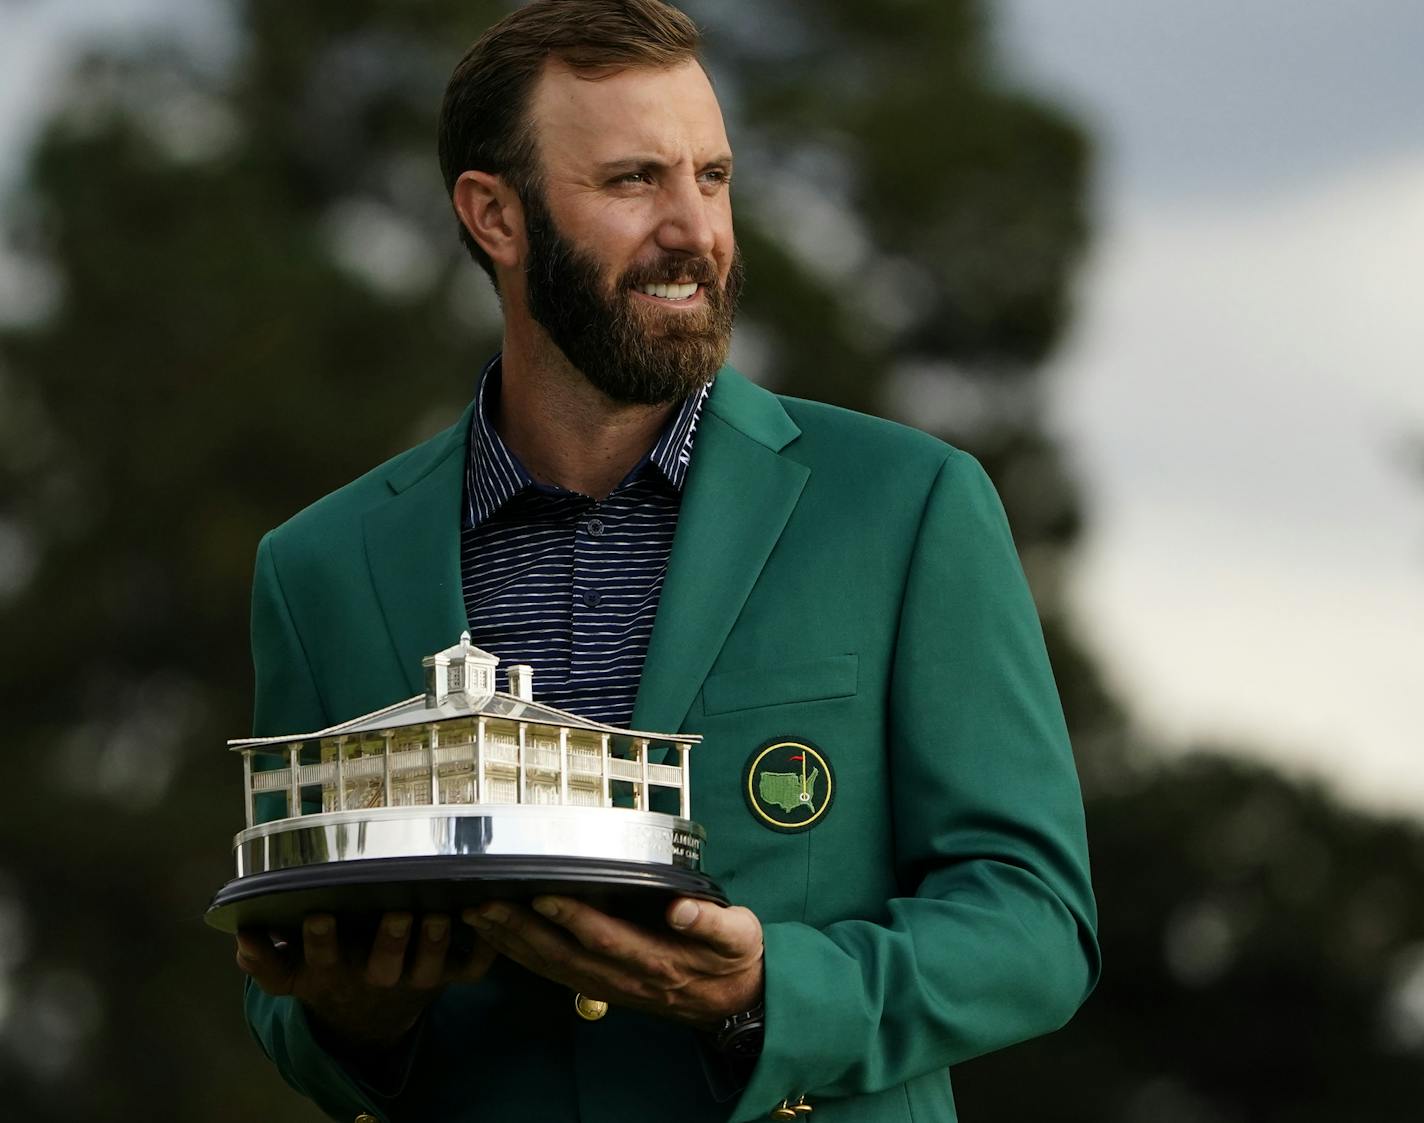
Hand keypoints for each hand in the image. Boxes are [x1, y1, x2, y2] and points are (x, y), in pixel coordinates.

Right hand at [235, 911, 496, 1050]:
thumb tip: (241, 936)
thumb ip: (265, 959)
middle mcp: (375, 979)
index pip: (321, 960)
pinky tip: (486, 917)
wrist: (371, 1017)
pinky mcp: (449, 977)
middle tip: (398, 912)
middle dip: (391, 940)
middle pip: (384, 967)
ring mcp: (415, 980)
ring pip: (429, 967)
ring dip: (436, 942)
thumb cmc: (330, 972)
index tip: (318, 915)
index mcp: (333, 973)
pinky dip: (484, 950)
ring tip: (441, 914)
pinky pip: (472, 969)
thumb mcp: (292, 975)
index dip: (319, 942)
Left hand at [465, 896, 762, 1029]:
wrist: (736, 1002)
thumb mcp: (738, 935)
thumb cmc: (735, 959)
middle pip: (564, 954)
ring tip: (478, 916)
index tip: (542, 894)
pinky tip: (501, 939)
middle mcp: (626, 977)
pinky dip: (523, 957)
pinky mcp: (603, 986)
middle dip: (520, 930)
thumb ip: (711, 921)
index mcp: (657, 959)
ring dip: (512, 943)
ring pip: (552, 967)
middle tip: (483, 903)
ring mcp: (611, 986)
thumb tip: (682, 907)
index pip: (606, 937)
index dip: (572, 917)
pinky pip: (556, 973)